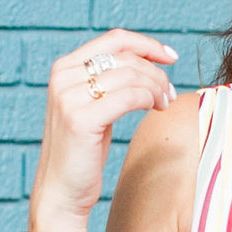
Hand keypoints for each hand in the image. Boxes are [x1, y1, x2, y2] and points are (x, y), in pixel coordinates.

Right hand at [33, 25, 177, 230]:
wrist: (60, 193)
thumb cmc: (83, 152)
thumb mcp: (94, 106)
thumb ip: (109, 81)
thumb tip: (148, 59)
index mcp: (64, 68)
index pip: (114, 39)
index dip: (147, 44)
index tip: (171, 57)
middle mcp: (63, 77)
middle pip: (126, 57)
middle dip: (156, 73)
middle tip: (170, 94)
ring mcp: (69, 97)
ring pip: (131, 75)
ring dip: (157, 88)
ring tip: (165, 104)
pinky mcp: (80, 119)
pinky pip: (130, 97)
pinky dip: (149, 99)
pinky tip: (156, 109)